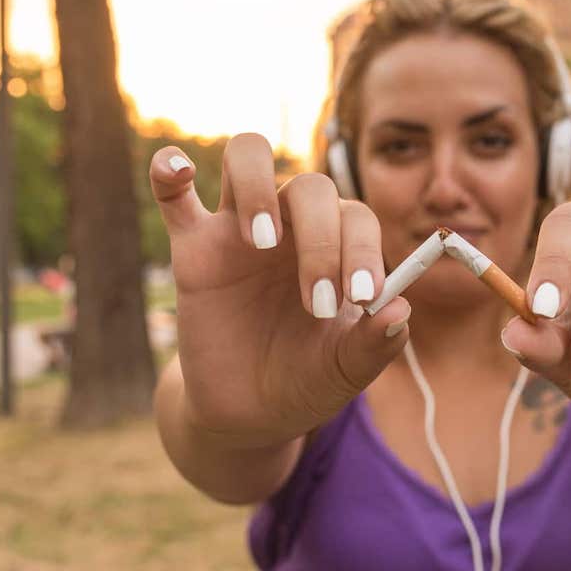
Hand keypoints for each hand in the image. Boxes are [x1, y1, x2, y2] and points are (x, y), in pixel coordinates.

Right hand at [149, 134, 411, 443]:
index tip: (362, 298)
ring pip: (247, 157)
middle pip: (310, 186)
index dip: (363, 249)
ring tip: (261, 240)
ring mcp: (238, 228)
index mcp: (337, 246)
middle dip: (321, 240)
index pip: (356, 217)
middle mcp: (292, 225)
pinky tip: (177, 170)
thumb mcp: (345, 370)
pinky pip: (172, 194)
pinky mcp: (192, 245)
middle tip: (316, 303)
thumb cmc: (305, 379)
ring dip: (257, 186)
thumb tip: (401, 309)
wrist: (249, 414)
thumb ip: (374, 343)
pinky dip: (169, 169)